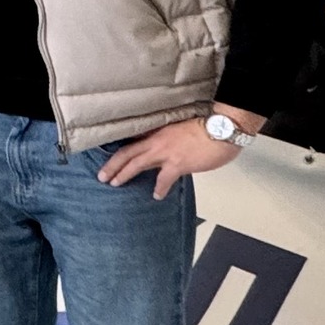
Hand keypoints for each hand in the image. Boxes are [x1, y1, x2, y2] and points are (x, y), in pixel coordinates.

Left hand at [97, 106, 259, 198]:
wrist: (223, 130)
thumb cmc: (207, 128)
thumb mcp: (180, 129)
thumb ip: (168, 138)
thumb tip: (162, 149)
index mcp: (158, 133)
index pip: (132, 142)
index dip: (119, 151)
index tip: (108, 159)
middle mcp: (157, 142)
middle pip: (127, 153)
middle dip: (112, 165)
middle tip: (101, 176)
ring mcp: (166, 153)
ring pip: (137, 164)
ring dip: (124, 174)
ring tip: (115, 184)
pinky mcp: (177, 164)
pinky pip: (163, 179)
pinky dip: (159, 188)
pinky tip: (156, 195)